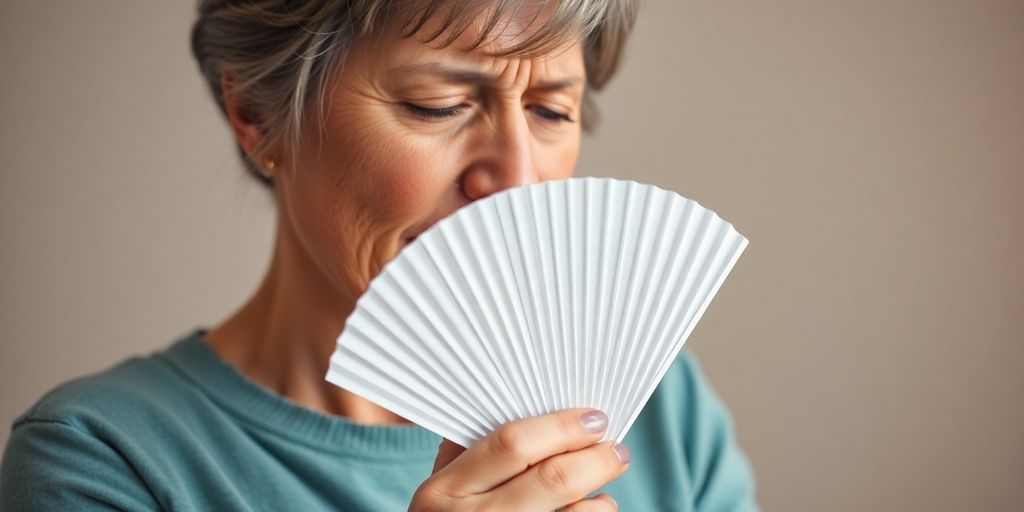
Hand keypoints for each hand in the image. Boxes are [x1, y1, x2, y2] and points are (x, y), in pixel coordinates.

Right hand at [409, 408, 629, 510]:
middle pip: (552, 479)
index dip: (561, 427)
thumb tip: (531, 408)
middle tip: (616, 448)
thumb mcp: (442, 483)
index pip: (512, 444)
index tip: (592, 418)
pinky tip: (595, 505)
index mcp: (445, 489)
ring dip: (601, 494)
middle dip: (595, 458)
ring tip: (608, 476)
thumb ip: (471, 450)